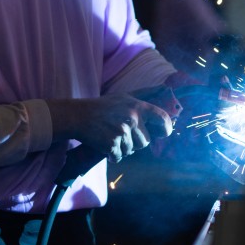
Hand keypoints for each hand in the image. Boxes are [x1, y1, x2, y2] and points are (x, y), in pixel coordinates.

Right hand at [48, 93, 173, 162]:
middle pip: (146, 142)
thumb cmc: (103, 106)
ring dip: (123, 148)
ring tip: (112, 136)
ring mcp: (122, 132)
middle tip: (122, 133)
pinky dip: (112, 154)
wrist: (78, 116)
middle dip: (135, 141)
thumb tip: (165, 87)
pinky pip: (119, 157)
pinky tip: (105, 144)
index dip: (166, 128)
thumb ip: (145, 93)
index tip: (164, 133)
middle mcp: (132, 119)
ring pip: (132, 151)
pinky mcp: (112, 144)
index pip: (162, 118)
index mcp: (137, 107)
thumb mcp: (125, 95)